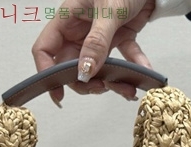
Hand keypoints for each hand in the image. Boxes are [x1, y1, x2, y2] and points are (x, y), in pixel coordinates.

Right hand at [32, 0, 155, 104]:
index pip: (45, 49)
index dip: (47, 73)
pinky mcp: (119, 38)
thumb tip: (84, 72)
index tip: (58, 92)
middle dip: (85, 82)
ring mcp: (98, 37)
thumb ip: (96, 43)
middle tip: (100, 88)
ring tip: (126, 87)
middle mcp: (79, 30)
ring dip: (111, 81)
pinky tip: (144, 72)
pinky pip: (123, 59)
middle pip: (71, 66)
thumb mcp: (108, 11)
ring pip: (97, 68)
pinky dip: (133, 67)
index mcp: (67, 18)